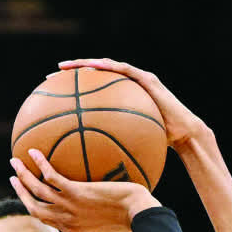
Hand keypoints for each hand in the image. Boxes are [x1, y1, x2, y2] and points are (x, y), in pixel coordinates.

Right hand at [10, 149, 159, 231]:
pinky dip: (40, 164)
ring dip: (23, 176)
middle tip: (14, 179)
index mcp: (74, 229)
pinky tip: (33, 151)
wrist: (139, 214)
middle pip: (35, 208)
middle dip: (21, 193)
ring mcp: (69, 206)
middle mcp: (67, 220)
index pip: (48, 220)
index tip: (29, 197)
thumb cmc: (134, 218)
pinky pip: (51, 177)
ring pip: (37, 192)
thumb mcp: (114, 226)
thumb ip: (104, 221)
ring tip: (14, 161)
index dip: (35, 207)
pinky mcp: (75, 193)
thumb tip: (109, 212)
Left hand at [56, 58, 208, 149]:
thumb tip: (88, 166)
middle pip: (93, 78)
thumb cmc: (158, 144)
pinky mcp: (147, 79)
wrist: (184, 135)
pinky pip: (123, 70)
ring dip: (84, 65)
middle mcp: (126, 89)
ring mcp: (137, 81)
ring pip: (105, 67)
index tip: (50, 97)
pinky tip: (91, 67)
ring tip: (63, 68)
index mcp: (120, 103)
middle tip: (48, 80)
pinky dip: (107, 67)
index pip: (91, 94)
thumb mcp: (128, 147)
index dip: (70, 93)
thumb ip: (109, 148)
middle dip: (70, 76)